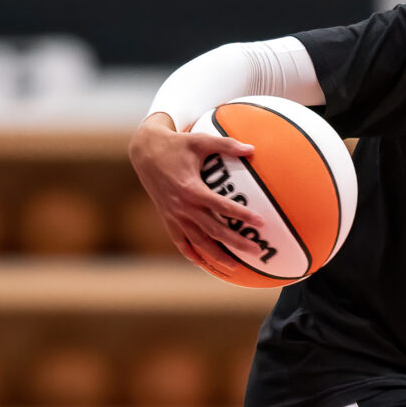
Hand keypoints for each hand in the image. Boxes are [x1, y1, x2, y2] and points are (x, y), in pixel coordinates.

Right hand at [127, 111, 254, 270]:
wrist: (145, 153)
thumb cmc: (176, 144)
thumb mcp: (201, 140)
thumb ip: (226, 145)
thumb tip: (252, 148)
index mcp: (192, 189)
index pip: (221, 206)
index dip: (241, 215)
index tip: (260, 222)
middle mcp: (183, 207)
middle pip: (214, 230)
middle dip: (236, 243)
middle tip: (257, 251)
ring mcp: (174, 216)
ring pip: (198, 241)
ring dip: (217, 255)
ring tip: (235, 266)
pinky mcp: (167, 219)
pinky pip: (180, 242)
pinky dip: (192, 254)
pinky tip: (204, 263)